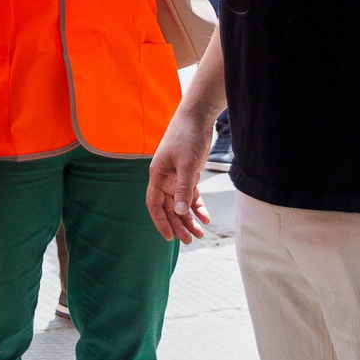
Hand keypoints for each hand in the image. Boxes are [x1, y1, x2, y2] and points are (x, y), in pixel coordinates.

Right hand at [146, 108, 213, 242]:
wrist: (196, 118)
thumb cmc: (187, 137)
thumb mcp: (186, 164)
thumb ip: (183, 188)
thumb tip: (179, 212)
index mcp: (157, 176)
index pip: (154, 204)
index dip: (160, 221)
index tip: (170, 237)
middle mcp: (165, 179)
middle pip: (168, 208)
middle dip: (178, 224)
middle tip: (189, 240)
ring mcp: (176, 177)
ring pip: (180, 204)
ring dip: (189, 219)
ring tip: (200, 234)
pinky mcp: (188, 175)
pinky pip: (191, 196)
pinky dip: (197, 207)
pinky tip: (205, 217)